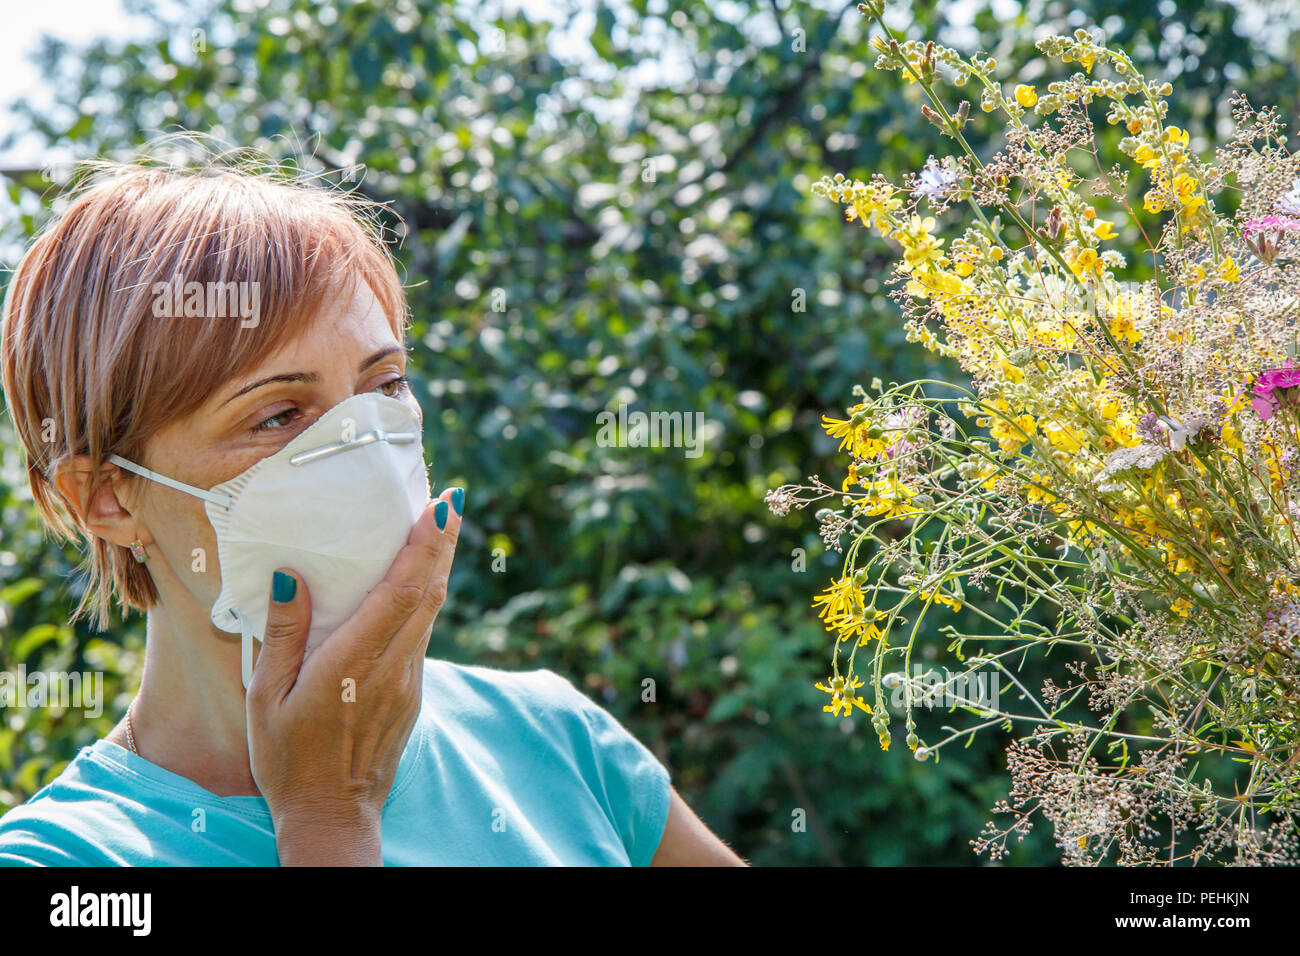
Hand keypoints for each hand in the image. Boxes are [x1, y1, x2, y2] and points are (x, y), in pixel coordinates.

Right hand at [245, 486, 463, 865]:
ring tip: (442, 523)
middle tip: (453, 497)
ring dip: (440, 565)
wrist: (332, 817)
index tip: (442, 507)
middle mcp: (392, 667)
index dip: (426, 547)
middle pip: (430, 593)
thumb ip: (282, 634)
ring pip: (433, 612)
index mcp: (354, 663)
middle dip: (444, 543)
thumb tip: (290, 574)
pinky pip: (424, 632)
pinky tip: (421, 578)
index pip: (403, 593)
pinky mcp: (412, 691)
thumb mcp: (266, 697)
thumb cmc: (288, 758)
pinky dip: (427, 597)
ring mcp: (408, 681)